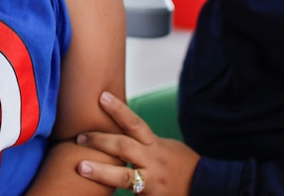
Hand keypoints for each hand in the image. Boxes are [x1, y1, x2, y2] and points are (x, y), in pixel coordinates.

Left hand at [76, 91, 199, 194]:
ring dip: (100, 171)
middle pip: (123, 146)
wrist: (205, 186)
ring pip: (124, 175)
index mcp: (155, 145)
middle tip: (78, 136)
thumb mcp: (164, 147)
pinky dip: (116, 194)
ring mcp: (151, 182)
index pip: (135, 123)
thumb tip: (119, 130)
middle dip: (100, 140)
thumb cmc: (182, 165)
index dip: (118, 109)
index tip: (101, 97)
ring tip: (81, 166)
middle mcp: (153, 161)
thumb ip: (143, 142)